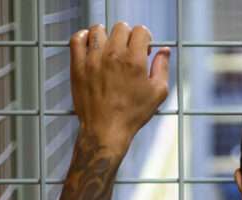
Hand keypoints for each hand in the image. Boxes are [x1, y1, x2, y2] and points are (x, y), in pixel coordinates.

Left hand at [69, 22, 169, 153]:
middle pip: (121, 27)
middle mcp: (113, 55)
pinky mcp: (78, 65)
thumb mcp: (158, 93)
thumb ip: (162, 68)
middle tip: (129, 51)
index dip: (145, 38)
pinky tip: (92, 45)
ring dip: (108, 35)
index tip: (144, 49)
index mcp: (134, 61)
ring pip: (99, 30)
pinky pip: (77, 39)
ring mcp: (93, 59)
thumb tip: (164, 51)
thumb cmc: (133, 114)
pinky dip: (85, 37)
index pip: (140, 31)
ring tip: (110, 48)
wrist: (105, 130)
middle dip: (129, 36)